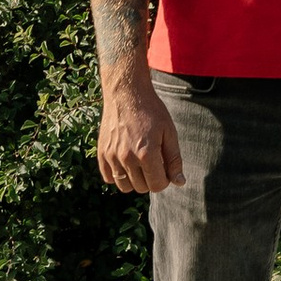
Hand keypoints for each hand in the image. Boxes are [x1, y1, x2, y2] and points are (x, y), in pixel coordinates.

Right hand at [96, 71, 184, 194]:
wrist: (126, 93)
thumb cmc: (151, 111)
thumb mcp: (169, 132)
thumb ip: (174, 159)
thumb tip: (179, 183)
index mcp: (146, 153)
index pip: (157, 185)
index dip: (164, 180)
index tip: (165, 168)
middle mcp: (127, 157)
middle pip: (141, 188)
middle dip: (150, 179)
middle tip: (153, 162)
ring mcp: (112, 156)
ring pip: (124, 187)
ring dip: (134, 180)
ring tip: (140, 163)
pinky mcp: (102, 153)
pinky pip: (109, 178)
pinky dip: (118, 175)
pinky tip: (126, 161)